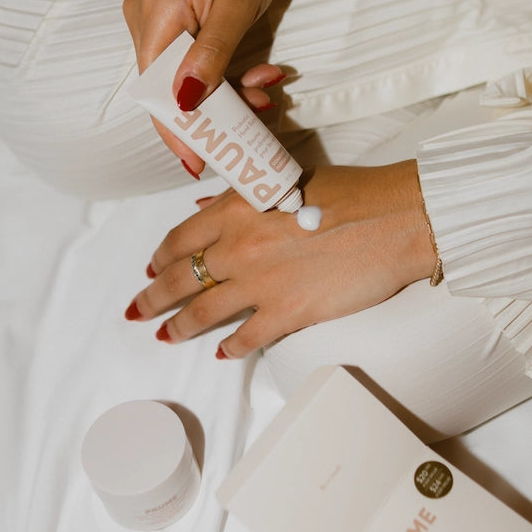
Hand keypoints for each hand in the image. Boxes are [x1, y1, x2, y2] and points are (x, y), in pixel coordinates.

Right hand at [122, 0, 293, 172]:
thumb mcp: (238, 4)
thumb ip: (212, 54)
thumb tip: (187, 102)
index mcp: (155, 15)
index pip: (155, 90)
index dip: (175, 130)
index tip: (198, 162)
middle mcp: (144, 19)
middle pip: (169, 88)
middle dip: (214, 110)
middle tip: (259, 114)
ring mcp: (156, 20)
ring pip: (184, 79)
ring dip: (225, 93)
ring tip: (267, 87)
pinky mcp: (172, 20)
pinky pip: (191, 63)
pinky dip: (222, 75)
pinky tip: (256, 75)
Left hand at [123, 162, 438, 356]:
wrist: (394, 219)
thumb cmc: (351, 192)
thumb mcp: (285, 179)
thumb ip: (240, 198)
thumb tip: (206, 208)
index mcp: (236, 208)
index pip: (181, 237)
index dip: (161, 257)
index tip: (152, 268)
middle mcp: (238, 247)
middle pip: (181, 278)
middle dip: (153, 298)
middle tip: (137, 310)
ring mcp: (260, 284)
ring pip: (202, 312)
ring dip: (179, 327)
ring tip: (165, 336)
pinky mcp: (287, 313)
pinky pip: (246, 337)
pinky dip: (230, 348)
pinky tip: (223, 353)